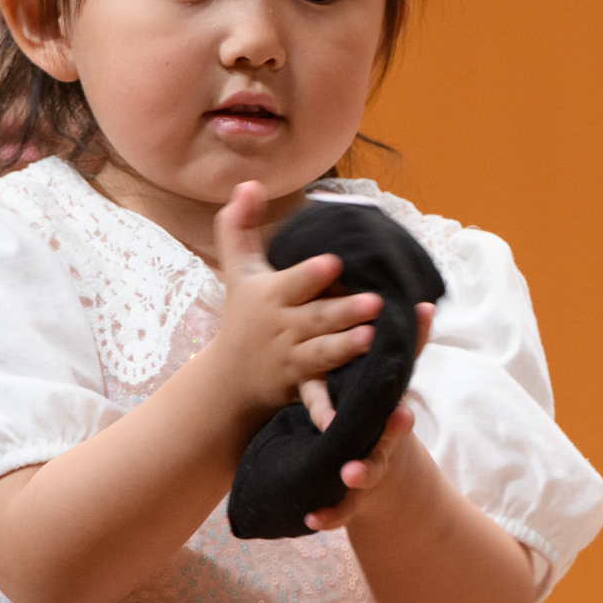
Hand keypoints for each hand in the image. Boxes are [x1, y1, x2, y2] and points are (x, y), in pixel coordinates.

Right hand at [204, 182, 382, 419]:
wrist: (228, 379)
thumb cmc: (241, 315)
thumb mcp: (237, 270)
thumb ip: (240, 226)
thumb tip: (248, 182)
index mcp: (272, 296)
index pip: (294, 282)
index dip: (312, 273)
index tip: (334, 261)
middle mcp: (283, 328)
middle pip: (316, 319)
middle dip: (344, 312)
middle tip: (375, 302)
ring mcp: (293, 360)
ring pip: (322, 355)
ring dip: (345, 349)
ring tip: (372, 340)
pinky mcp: (302, 387)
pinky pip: (316, 399)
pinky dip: (325, 411)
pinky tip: (344, 420)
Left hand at [296, 305, 433, 530]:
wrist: (383, 460)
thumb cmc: (382, 409)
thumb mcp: (393, 380)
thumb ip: (407, 347)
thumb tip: (423, 303)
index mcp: (389, 418)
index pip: (396, 416)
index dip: (398, 418)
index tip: (399, 415)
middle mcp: (382, 446)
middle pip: (382, 453)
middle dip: (375, 457)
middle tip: (360, 464)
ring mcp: (368, 472)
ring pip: (364, 481)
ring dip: (356, 483)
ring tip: (344, 482)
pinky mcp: (351, 495)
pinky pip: (340, 510)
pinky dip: (328, 516)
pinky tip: (310, 521)